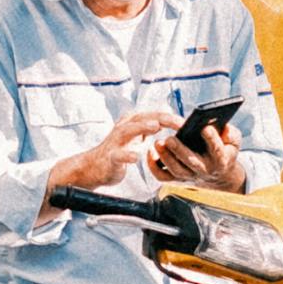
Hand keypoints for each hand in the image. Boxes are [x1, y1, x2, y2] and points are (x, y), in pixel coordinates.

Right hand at [49, 111, 180, 190]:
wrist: (95, 167)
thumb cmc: (118, 150)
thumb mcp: (136, 136)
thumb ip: (150, 126)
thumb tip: (169, 117)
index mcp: (132, 122)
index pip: (154, 116)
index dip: (171, 118)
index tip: (187, 123)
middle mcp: (124, 128)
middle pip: (143, 119)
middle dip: (162, 119)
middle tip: (178, 122)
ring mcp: (116, 142)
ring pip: (128, 131)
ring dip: (142, 127)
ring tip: (155, 126)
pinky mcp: (110, 157)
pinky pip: (118, 155)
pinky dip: (126, 155)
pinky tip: (135, 157)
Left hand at [148, 122, 245, 192]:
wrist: (218, 173)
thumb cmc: (224, 151)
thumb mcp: (234, 141)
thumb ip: (232, 134)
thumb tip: (224, 129)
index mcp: (221, 160)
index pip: (217, 150)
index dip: (212, 139)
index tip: (205, 128)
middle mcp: (204, 170)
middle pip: (192, 162)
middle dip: (180, 150)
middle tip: (170, 138)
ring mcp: (190, 175)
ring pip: (176, 171)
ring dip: (166, 157)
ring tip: (158, 143)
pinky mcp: (177, 178)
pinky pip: (163, 176)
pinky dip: (154, 167)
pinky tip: (151, 152)